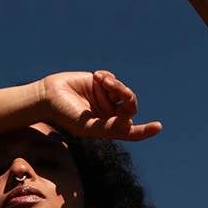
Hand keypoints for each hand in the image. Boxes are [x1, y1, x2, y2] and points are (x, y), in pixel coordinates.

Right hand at [39, 71, 160, 141]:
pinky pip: (113, 78)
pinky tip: (95, 76)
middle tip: (118, 90)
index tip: (157, 127)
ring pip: (123, 90)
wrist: (50, 95)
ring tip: (102, 81)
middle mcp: (109, 114)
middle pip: (130, 106)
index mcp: (108, 127)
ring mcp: (106, 98)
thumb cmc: (66, 115)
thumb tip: (128, 123)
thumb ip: (108, 127)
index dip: (144, 131)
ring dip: (116, 84)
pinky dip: (106, 77)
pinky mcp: (101, 83)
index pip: (130, 131)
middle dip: (127, 97)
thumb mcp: (88, 125)